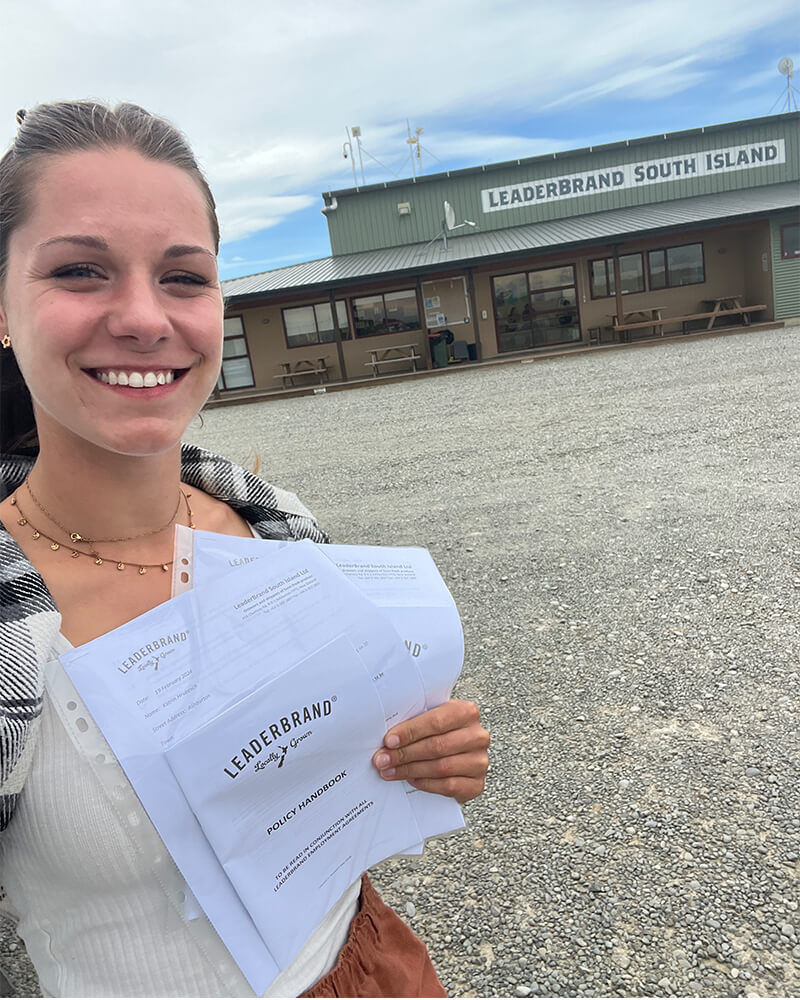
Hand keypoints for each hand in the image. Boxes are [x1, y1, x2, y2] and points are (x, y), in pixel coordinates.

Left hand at [372, 699, 489, 802]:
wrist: (458, 752)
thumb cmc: (439, 732)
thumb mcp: (430, 718)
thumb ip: (414, 722)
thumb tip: (387, 738)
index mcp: (467, 712)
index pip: (436, 721)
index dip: (410, 732)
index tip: (389, 740)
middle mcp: (478, 736)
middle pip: (437, 746)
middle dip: (405, 754)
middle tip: (383, 759)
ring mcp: (480, 761)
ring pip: (442, 767)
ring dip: (411, 770)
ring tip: (391, 771)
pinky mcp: (477, 784)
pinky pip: (449, 786)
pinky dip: (426, 784)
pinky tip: (411, 779)